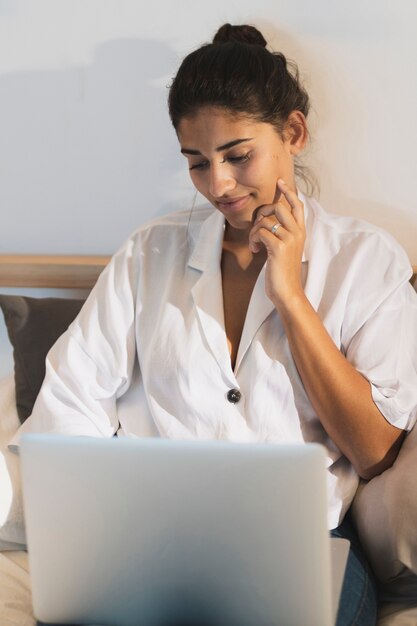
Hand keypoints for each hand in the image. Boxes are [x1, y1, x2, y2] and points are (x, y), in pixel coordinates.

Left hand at [249, 179, 305, 307]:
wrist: (288, 292)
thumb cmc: (283, 273)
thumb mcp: (285, 250)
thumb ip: (281, 234)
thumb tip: (267, 222)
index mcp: (300, 232)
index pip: (297, 205)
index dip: (288, 192)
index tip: (279, 182)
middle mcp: (297, 233)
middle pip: (278, 207)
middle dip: (262, 214)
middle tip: (257, 230)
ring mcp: (289, 240)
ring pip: (266, 220)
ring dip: (254, 231)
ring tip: (255, 244)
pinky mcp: (279, 248)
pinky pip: (260, 232)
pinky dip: (253, 239)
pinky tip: (255, 250)